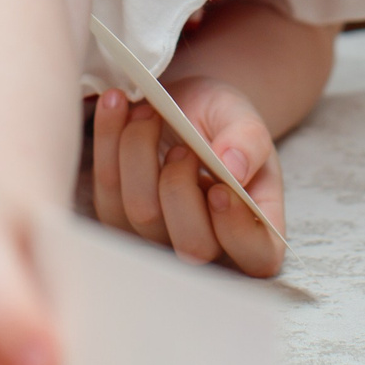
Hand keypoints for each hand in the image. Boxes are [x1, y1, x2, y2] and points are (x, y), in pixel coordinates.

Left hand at [91, 78, 284, 275]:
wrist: (185, 106)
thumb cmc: (222, 121)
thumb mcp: (244, 119)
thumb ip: (249, 140)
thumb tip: (235, 169)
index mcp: (255, 230)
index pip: (257, 259)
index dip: (237, 230)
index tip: (219, 189)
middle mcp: (208, 246)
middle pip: (191, 245)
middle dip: (180, 185)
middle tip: (181, 145)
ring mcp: (158, 239)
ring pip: (141, 213)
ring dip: (139, 151)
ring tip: (149, 114)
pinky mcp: (118, 218)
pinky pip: (106, 189)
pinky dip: (108, 141)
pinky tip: (118, 107)